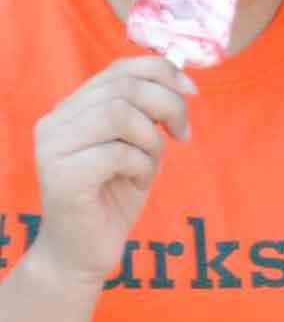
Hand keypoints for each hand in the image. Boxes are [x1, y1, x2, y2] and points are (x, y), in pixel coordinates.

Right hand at [33, 56, 194, 287]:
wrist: (82, 254)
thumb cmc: (113, 198)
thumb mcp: (136, 146)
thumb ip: (146, 112)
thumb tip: (181, 82)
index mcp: (71, 108)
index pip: (119, 68)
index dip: (163, 73)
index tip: (192, 94)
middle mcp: (55, 122)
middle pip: (124, 86)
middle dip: (168, 105)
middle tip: (183, 135)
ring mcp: (53, 149)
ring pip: (119, 114)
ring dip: (151, 139)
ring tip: (151, 164)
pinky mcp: (62, 177)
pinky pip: (116, 153)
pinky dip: (142, 166)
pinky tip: (138, 182)